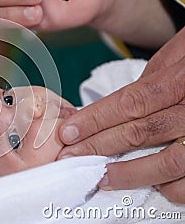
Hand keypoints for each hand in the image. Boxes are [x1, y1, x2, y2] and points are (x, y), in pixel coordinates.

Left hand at [57, 27, 184, 203]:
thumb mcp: (176, 57)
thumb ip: (148, 83)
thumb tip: (109, 109)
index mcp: (183, 79)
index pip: (131, 102)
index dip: (96, 119)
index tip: (68, 131)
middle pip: (141, 132)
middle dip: (100, 146)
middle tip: (71, 157)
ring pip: (168, 161)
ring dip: (129, 173)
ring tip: (100, 176)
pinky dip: (170, 186)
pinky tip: (150, 184)